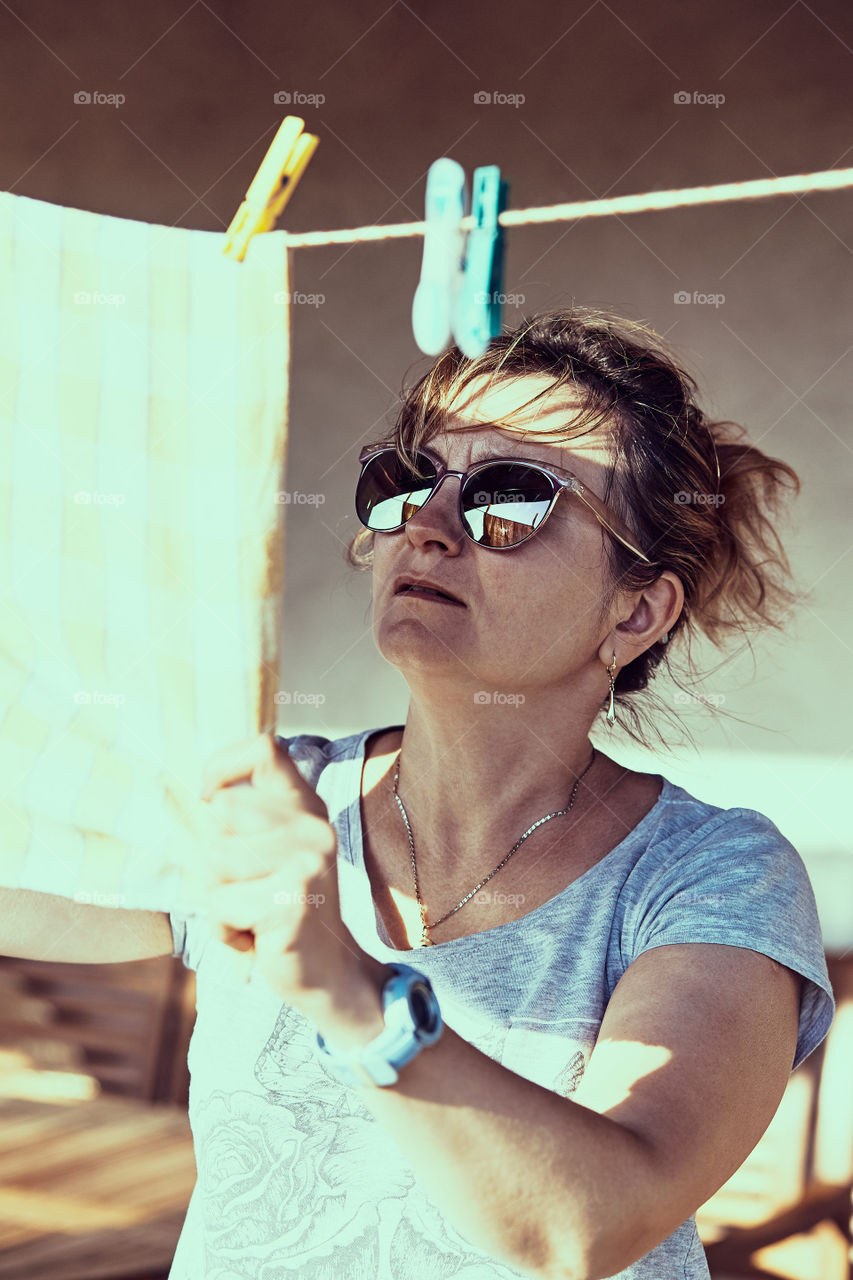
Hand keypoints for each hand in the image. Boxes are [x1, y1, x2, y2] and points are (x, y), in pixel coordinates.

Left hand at [196, 732, 372, 1024]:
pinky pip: (221, 904)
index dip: (222, 765)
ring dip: (217, 900)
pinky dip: (225, 930)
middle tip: (244, 889)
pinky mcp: (292, 899)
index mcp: (305, 807)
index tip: (208, 798)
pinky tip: (255, 938)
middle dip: (213, 861)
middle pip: (220, 814)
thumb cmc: (279, 911)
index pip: (264, 749)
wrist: (327, 973)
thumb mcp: (266, 856)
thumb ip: (240, 823)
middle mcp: (312, 826)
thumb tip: (190, 796)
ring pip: (214, 861)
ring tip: (249, 915)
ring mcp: (307, 861)